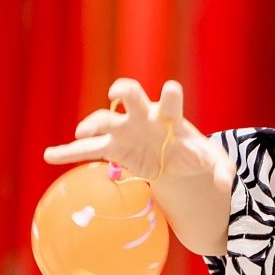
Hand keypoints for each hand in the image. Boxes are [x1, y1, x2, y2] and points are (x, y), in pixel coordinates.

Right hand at [43, 78, 228, 190]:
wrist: (173, 159)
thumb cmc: (192, 153)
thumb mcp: (213, 161)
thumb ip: (222, 170)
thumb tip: (224, 185)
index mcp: (170, 116)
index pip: (171, 101)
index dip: (170, 95)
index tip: (171, 89)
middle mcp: (143, 117)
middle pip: (131, 98)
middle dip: (126, 92)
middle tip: (119, 92)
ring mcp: (124, 130)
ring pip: (104, 122)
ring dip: (92, 124)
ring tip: (82, 133)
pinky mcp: (111, 148)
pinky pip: (86, 149)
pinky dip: (68, 152)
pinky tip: (49, 156)